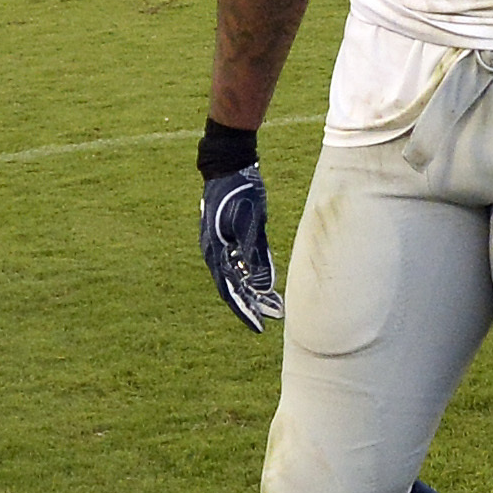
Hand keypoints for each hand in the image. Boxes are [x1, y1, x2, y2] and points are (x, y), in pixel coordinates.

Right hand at [199, 165, 283, 330]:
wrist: (228, 165)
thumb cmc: (240, 191)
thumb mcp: (251, 224)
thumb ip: (256, 255)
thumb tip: (263, 287)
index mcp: (215, 252)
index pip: (230, 291)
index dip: (245, 310)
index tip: (261, 327)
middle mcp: (215, 252)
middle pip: (235, 286)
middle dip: (254, 304)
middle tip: (275, 318)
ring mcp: (220, 243)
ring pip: (239, 274)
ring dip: (256, 290)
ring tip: (276, 303)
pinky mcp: (229, 234)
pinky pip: (240, 261)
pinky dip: (254, 272)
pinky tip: (266, 280)